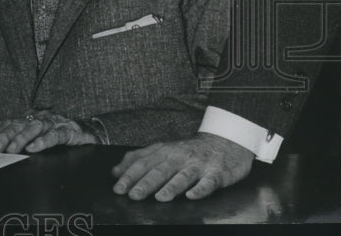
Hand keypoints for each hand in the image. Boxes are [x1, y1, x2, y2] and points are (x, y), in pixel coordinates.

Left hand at [0, 110, 98, 153]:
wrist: (84, 131)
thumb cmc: (55, 130)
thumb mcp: (30, 130)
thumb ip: (9, 128)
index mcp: (30, 118)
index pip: (11, 123)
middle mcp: (40, 118)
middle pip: (20, 124)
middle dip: (6, 136)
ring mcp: (54, 123)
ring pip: (36, 128)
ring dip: (22, 138)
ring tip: (12, 149)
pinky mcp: (68, 131)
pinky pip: (55, 135)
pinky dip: (44, 141)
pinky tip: (34, 148)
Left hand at [111, 132, 253, 200]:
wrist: (225, 142)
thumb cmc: (189, 151)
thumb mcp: (162, 150)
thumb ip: (139, 159)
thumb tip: (115, 171)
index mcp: (164, 151)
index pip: (142, 162)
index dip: (129, 175)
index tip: (117, 187)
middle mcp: (179, 156)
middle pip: (159, 170)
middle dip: (145, 183)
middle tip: (132, 195)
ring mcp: (198, 164)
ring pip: (182, 176)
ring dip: (171, 187)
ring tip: (159, 197)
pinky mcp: (216, 173)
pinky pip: (208, 182)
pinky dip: (200, 189)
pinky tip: (192, 196)